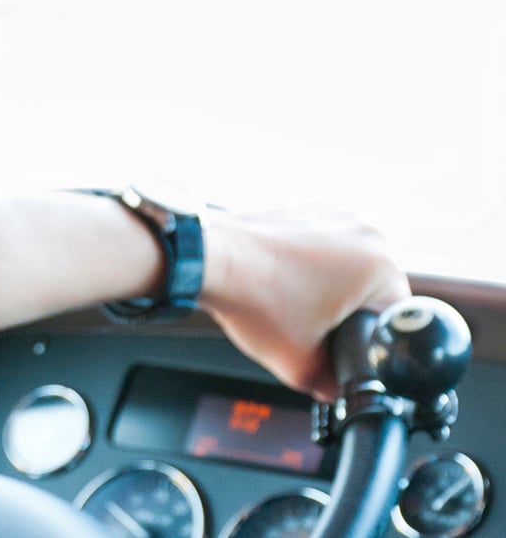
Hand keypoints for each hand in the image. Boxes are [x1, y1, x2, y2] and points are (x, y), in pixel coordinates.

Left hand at [198, 206, 410, 399]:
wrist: (209, 262)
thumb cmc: (253, 302)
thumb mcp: (301, 366)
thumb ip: (332, 387)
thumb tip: (339, 390)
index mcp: (381, 266)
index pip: (394, 318)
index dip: (370, 341)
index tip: (344, 346)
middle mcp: (365, 234)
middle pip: (371, 292)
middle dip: (345, 315)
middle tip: (311, 329)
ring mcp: (334, 217)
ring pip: (345, 270)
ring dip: (326, 291)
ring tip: (292, 305)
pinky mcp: (307, 213)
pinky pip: (320, 250)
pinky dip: (305, 269)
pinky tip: (281, 285)